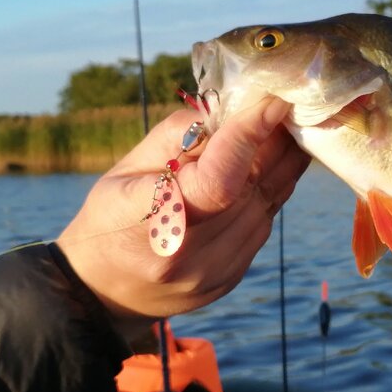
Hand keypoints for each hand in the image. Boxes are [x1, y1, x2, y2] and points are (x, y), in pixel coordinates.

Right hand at [57, 97, 310, 339]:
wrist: (105, 290)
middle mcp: (187, 255)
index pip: (216, 181)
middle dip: (275, 140)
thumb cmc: (111, 216)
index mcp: (150, 222)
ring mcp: (213, 273)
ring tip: (284, 126)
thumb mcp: (126, 169)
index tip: (271, 103)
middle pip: (251, 188)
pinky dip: (272, 188)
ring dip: (282, 162)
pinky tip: (272, 163)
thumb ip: (177, 137)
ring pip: (267, 204)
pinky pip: (265, 222)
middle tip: (286, 102)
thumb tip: (231, 110)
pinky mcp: (231, 278)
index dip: (248, 139)